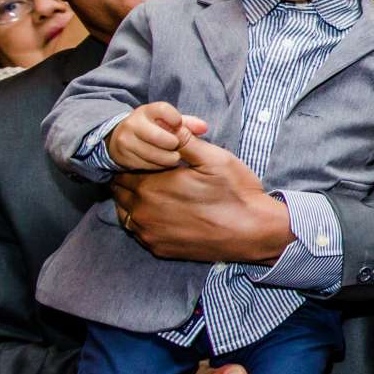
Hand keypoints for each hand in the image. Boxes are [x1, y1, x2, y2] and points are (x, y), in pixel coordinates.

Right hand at [108, 101, 207, 170]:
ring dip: (167, 159)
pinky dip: (156, 167)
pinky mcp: (122, 156)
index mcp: (147, 111)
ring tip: (173, 158)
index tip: (179, 126)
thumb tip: (204, 128)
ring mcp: (124, 140)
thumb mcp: (170, 122)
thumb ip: (188, 124)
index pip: (162, 109)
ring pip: (152, 153)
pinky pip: (144, 165)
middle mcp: (132, 123)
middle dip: (172, 144)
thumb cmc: (155, 129)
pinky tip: (161, 164)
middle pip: (158, 136)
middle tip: (177, 148)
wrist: (122, 138)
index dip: (175, 119)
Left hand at [113, 137, 291, 263]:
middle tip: (155, 175)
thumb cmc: (235, 193)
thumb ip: (185, 141)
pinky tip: (165, 215)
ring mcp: (150, 233)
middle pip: (121, 192)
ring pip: (125, 213)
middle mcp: (143, 212)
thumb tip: (169, 125)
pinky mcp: (159, 248)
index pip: (124, 170)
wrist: (253, 232)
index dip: (136, 163)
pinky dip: (145, 222)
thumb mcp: (215, 158)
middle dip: (132, 181)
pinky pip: (139, 232)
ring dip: (134, 202)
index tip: (152, 161)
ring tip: (158, 195)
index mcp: (151, 186)